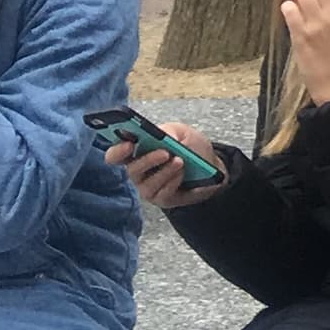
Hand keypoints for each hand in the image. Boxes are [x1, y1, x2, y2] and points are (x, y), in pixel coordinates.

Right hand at [107, 125, 228, 211]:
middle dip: (148, 160)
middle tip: (165, 153)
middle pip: (131, 170)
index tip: (129, 145)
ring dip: (165, 172)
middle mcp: (138, 171)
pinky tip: (182, 174)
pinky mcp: (162, 198)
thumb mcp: (182, 132)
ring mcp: (148, 187)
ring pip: (147, 184)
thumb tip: (160, 135)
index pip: (116, 155)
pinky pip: (162, 194)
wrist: (213, 165)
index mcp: (137, 152)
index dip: (117, 151)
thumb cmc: (191, 147)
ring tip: (180, 161)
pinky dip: (173, 182)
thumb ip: (169, 131)